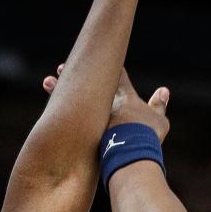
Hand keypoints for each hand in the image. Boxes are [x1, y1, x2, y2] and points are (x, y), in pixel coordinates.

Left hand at [44, 66, 169, 142]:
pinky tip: (47, 109)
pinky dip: (57, 112)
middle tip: (61, 66)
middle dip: (76, 74)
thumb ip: (158, 105)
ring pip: (72, 99)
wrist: (130, 155)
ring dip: (58, 90)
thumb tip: (163, 90)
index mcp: (125, 98)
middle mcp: (104, 105)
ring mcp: (91, 118)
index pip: (116, 77)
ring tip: (47, 81)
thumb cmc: (148, 137)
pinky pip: (66, 119)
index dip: (110, 66)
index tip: (98, 56)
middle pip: (88, 84)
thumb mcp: (158, 120)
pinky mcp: (80, 133)